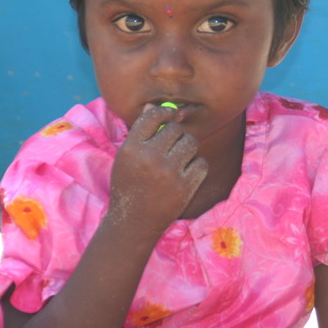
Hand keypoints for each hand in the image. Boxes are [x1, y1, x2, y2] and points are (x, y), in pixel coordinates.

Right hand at [106, 104, 208, 238]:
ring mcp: (169, 173)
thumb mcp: (126, 158)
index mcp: (131, 148)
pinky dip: (196, 167)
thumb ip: (140, 133)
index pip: (153, 116)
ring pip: (191, 143)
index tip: (173, 115)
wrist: (134, 222)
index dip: (166, 112)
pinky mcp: (185, 186)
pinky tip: (185, 174)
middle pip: (175, 129)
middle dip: (177, 135)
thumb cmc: (130, 185)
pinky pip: (202, 163)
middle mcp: (150, 158)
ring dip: (188, 149)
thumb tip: (152, 106)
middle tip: (172, 148)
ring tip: (178, 161)